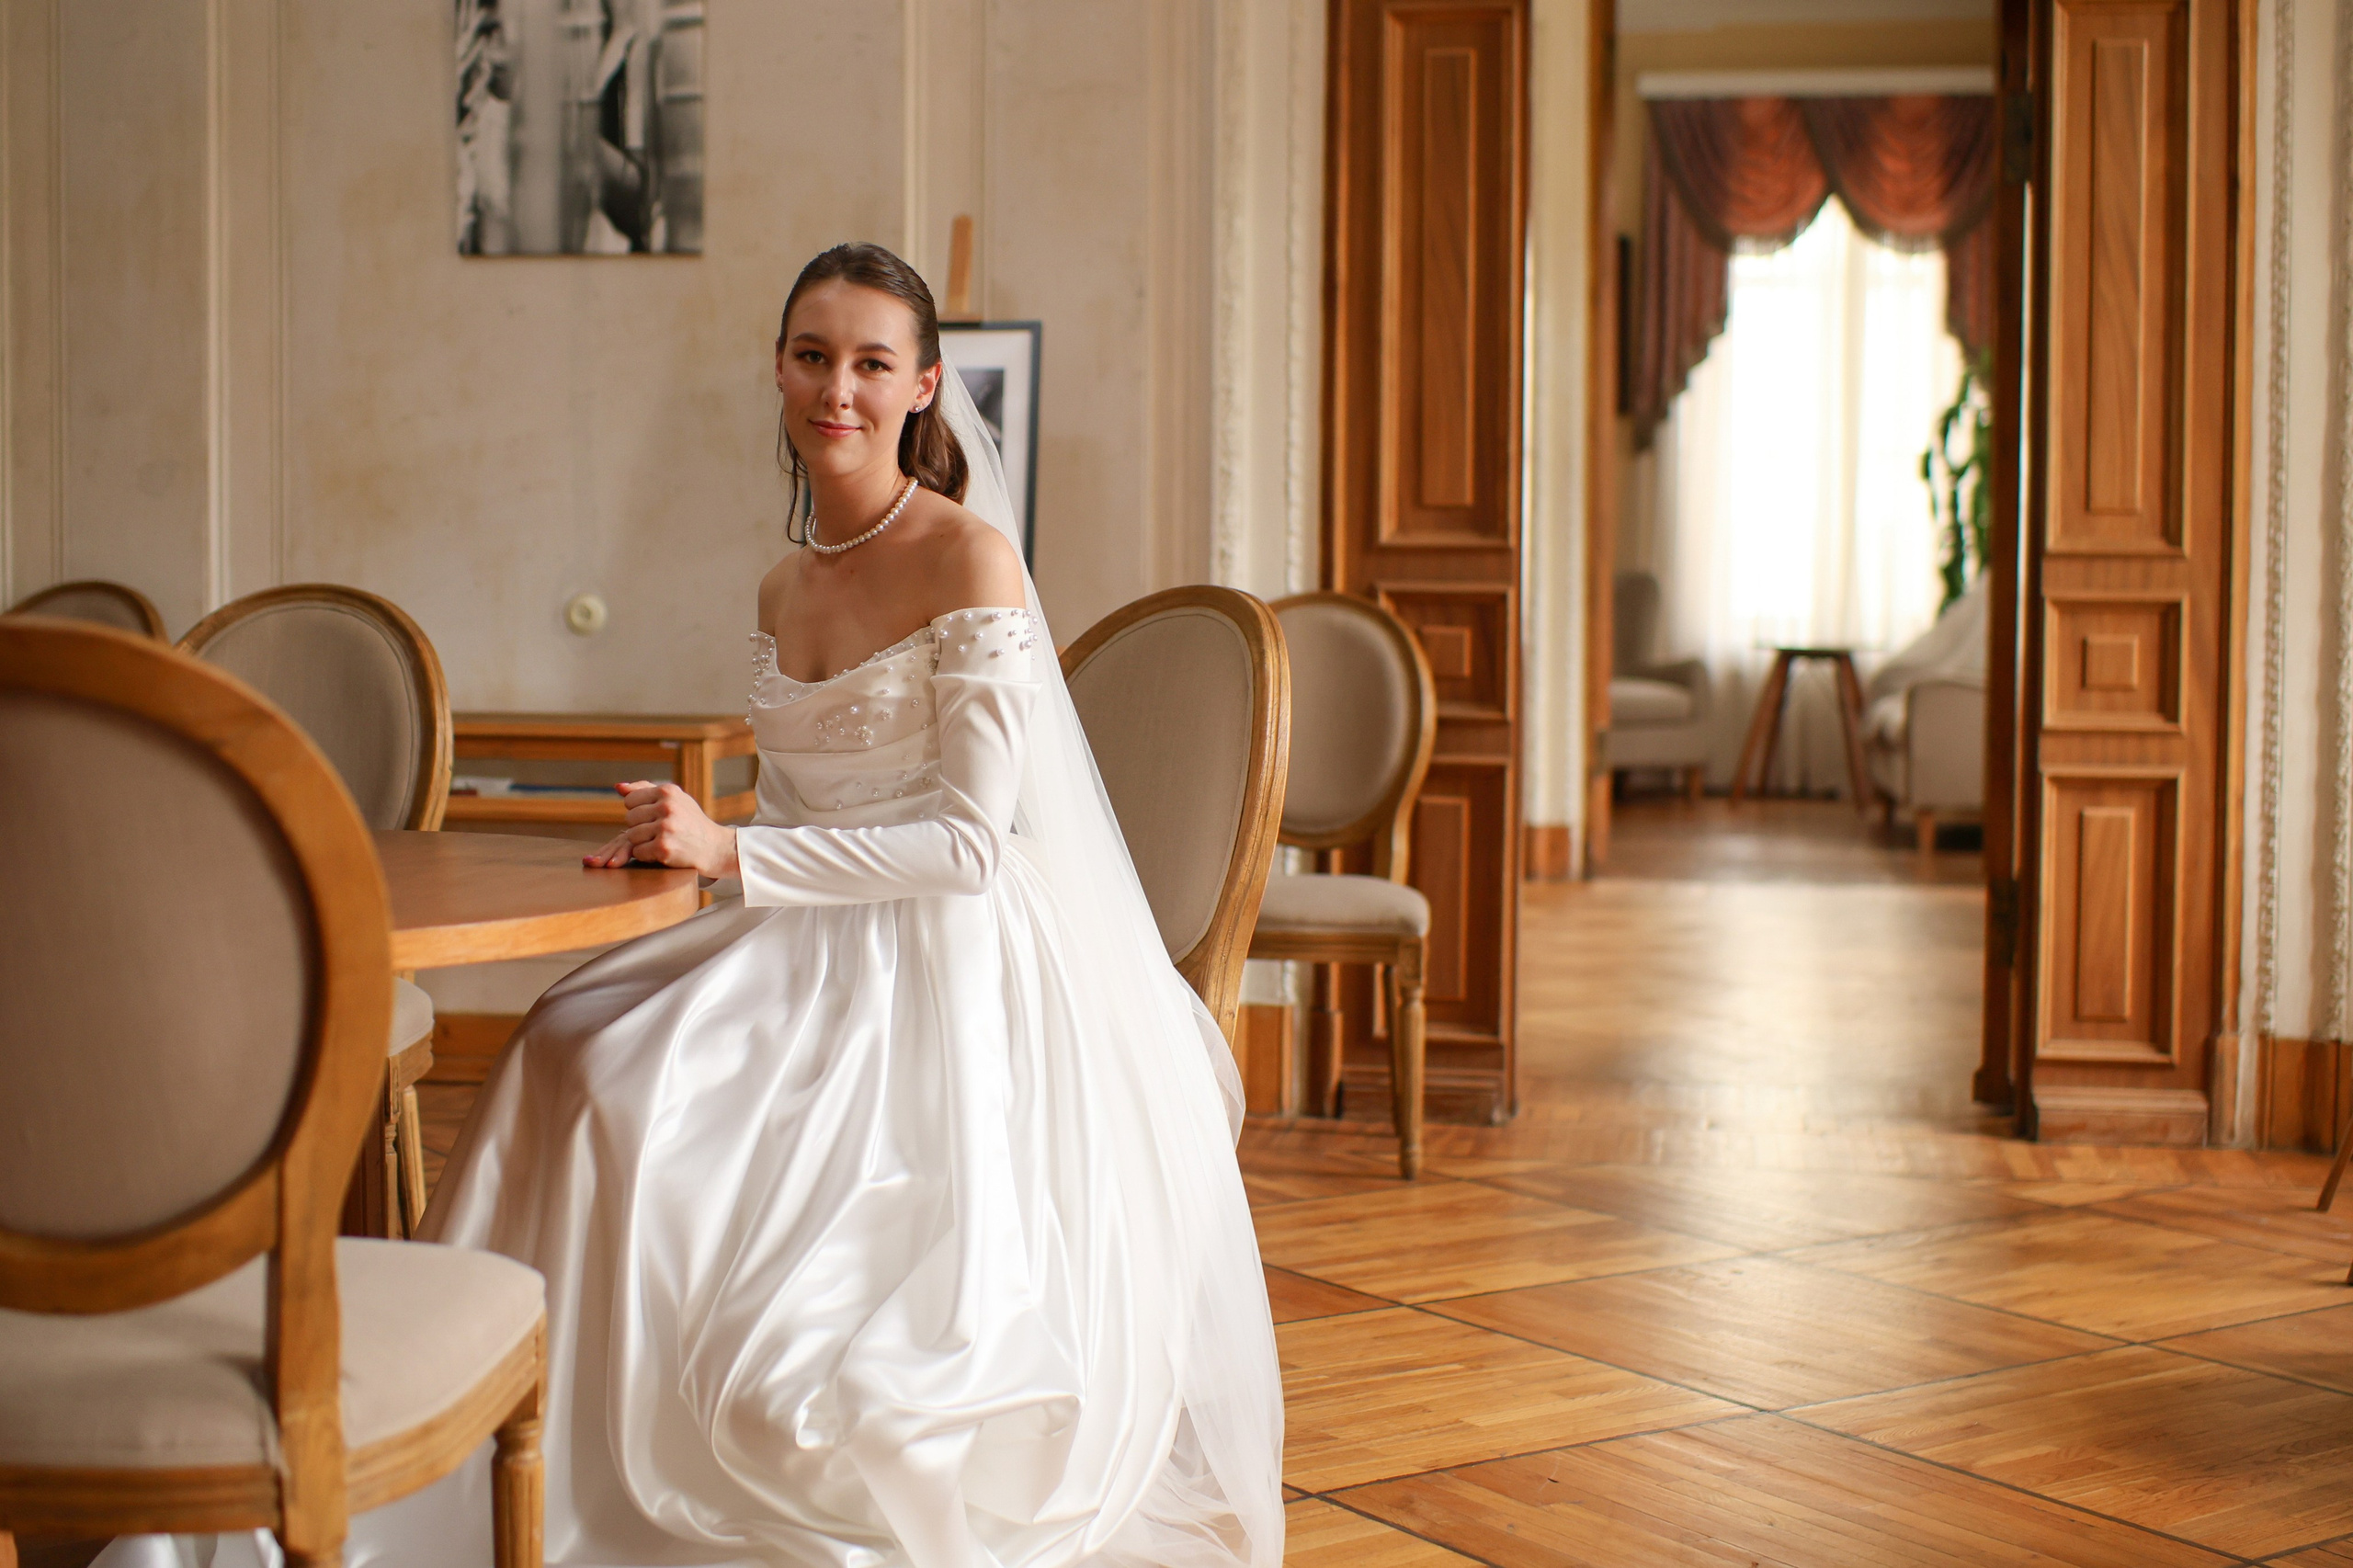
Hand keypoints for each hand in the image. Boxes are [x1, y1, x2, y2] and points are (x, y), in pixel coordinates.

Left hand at [582, 782, 739, 878]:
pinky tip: (662, 852)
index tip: (654, 817)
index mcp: (668, 791)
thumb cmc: (690, 822)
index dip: (639, 811)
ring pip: (631, 836)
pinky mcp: (664, 847)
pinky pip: (638, 852)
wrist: (715, 847)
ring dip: (642, 843)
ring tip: (661, 841)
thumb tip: (619, 787)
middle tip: (659, 832)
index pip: (630, 799)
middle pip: (629, 818)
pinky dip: (647, 855)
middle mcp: (667, 806)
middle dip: (640, 827)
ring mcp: (666, 827)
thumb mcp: (674, 799)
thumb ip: (645, 790)